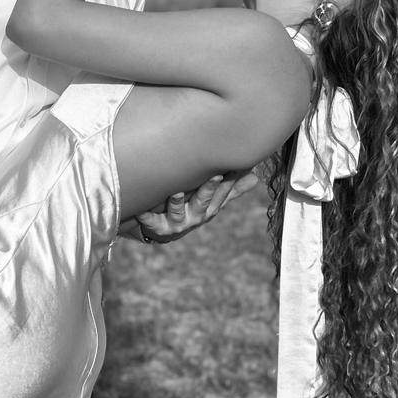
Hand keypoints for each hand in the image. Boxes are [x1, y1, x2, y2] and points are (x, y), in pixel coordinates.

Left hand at [127, 170, 258, 243]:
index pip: (221, 194)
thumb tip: (256, 178)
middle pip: (203, 202)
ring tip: (177, 191)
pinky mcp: (157, 227)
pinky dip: (146, 215)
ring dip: (177, 202)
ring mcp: (176, 223)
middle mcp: (194, 217)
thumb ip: (231, 190)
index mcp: (209, 209)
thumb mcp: (211, 201)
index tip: (235, 167)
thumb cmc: (190, 209)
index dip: (229, 181)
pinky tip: (141, 209)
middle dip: (209, 189)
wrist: (163, 231)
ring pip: (177, 211)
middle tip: (216, 175)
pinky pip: (151, 221)